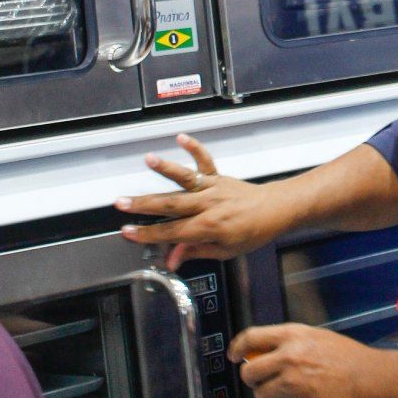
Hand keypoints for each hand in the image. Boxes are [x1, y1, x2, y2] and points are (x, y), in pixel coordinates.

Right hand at [115, 133, 289, 269]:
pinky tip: (182, 138)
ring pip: (185, 179)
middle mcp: (208, 205)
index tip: (128, 232)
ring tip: (149, 160)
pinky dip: (194, 148)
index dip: (147, 234)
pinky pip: (205, 161)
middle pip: (171, 205)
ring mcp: (213, 188)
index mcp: (209, 227)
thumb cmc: (254, 231)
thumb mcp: (225, 251)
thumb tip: (172, 259)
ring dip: (166, 169)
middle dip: (144, 205)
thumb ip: (196, 252)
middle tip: (122, 203)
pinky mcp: (219, 177)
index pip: (171, 232)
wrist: (276, 210)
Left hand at [228, 324, 373, 397]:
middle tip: (260, 382)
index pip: (253, 335)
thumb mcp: (319, 340)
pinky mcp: (295, 389)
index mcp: (295, 333)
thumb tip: (275, 358)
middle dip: (250, 378)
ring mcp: (290, 369)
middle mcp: (289, 348)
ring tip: (281, 396)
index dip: (238, 346)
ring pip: (258, 386)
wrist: (368, 376)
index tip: (234, 355)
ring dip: (265, 394)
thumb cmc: (350, 361)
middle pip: (249, 366)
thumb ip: (295, 346)